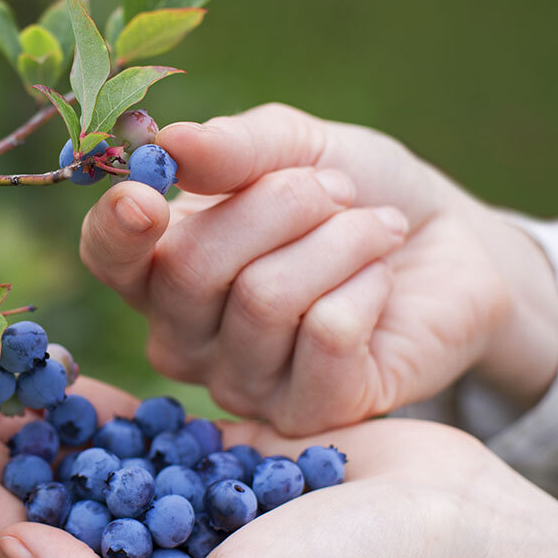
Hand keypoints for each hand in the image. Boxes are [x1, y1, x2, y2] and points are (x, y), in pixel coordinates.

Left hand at [0, 360, 557, 557]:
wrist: (450, 538)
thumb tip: (17, 551)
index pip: (21, 548)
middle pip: (36, 492)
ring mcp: (177, 504)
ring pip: (73, 452)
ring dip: (20, 410)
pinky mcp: (212, 456)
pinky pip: (131, 422)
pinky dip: (85, 396)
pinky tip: (46, 366)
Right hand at [80, 103, 557, 433]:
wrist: (450, 246)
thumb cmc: (356, 193)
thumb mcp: (297, 147)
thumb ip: (233, 148)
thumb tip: (169, 144)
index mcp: (161, 266)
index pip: (107, 258)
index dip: (116, 230)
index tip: (146, 196)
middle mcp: (185, 336)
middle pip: (191, 268)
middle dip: (279, 204)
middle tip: (337, 190)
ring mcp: (241, 384)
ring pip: (265, 299)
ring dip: (338, 240)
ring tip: (375, 228)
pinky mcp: (309, 413)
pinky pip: (326, 335)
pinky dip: (366, 285)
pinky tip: (381, 282)